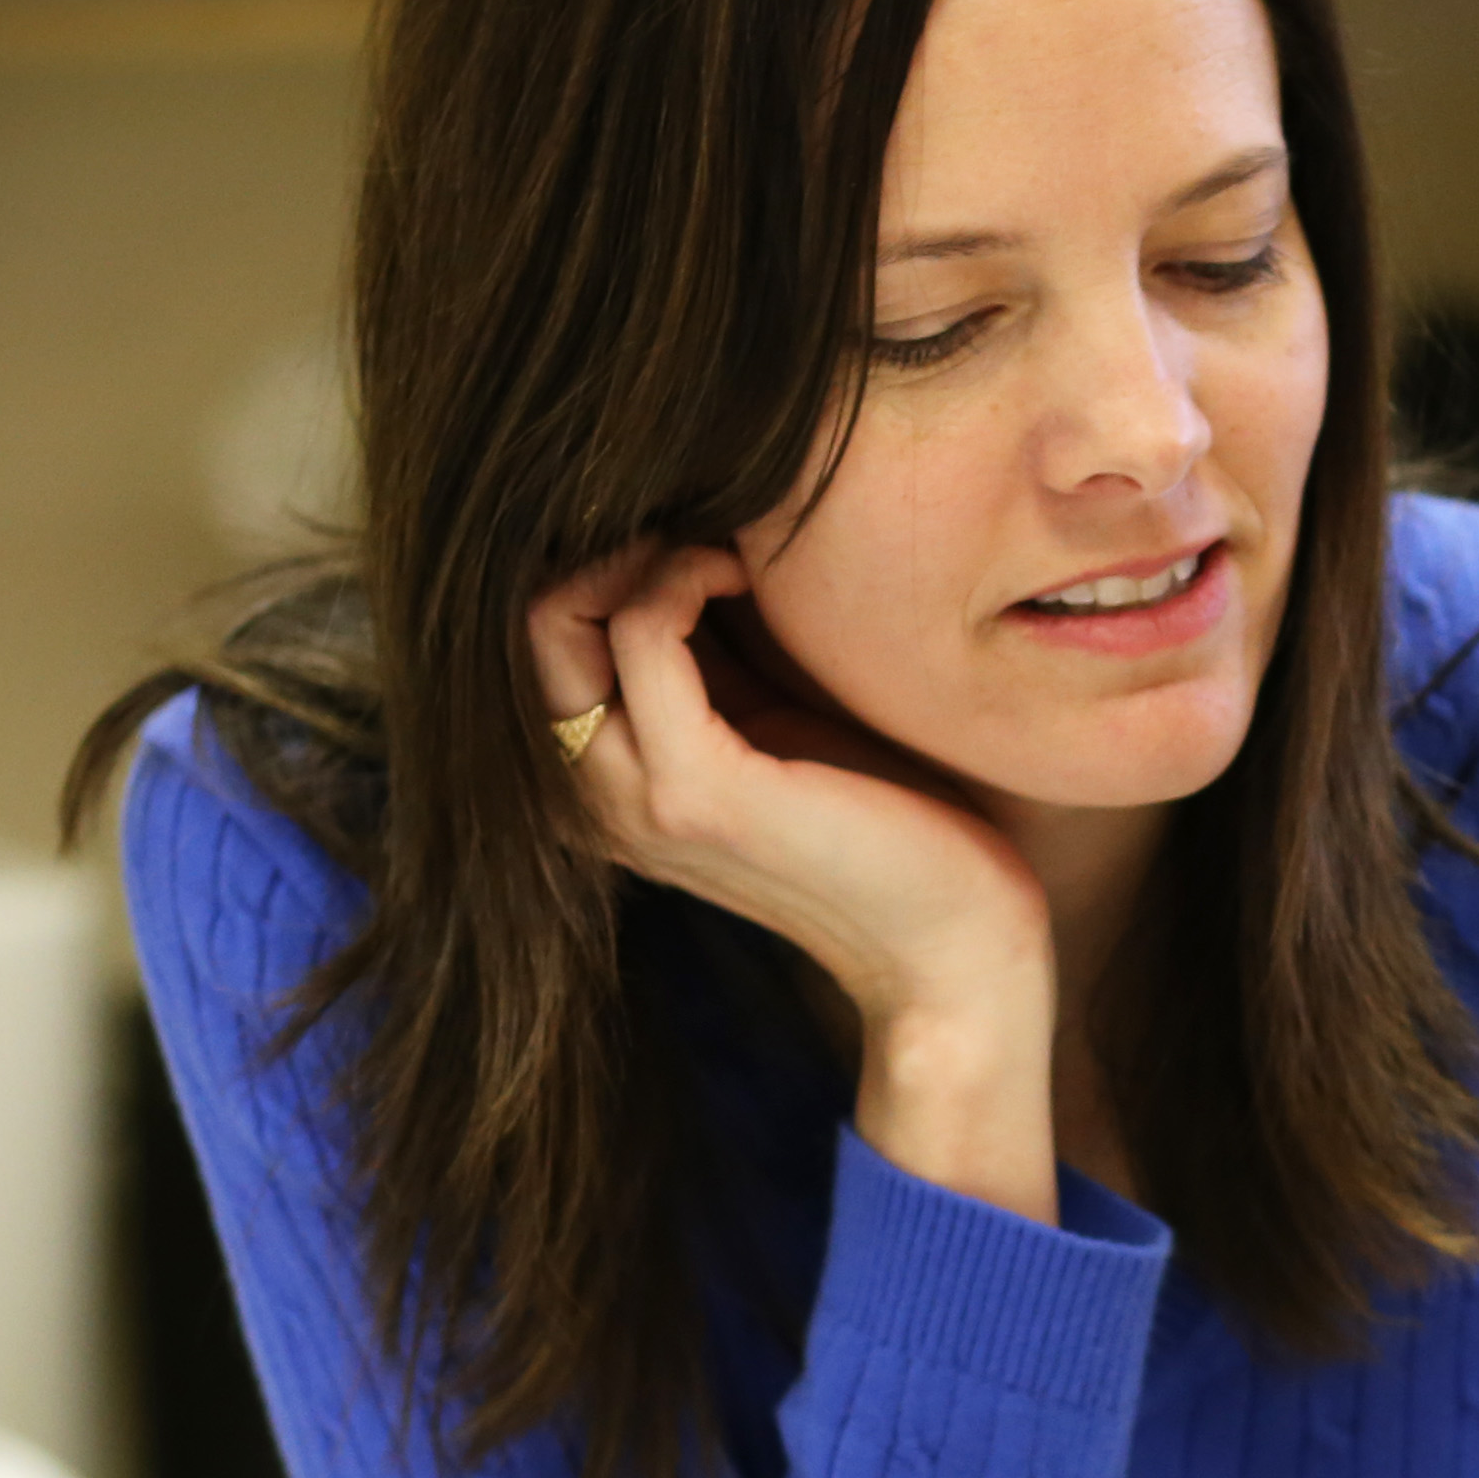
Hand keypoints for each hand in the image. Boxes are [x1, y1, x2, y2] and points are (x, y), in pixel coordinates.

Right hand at [529, 545, 1056, 1214]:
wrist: (954, 938)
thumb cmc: (887, 820)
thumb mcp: (770, 722)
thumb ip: (706, 662)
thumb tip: (677, 539)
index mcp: (604, 785)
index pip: (533, 640)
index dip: (601, 566)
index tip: (698, 547)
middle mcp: (590, 800)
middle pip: (523, 622)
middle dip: (606, 550)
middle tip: (707, 540)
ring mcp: (633, 800)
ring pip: (557, 619)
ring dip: (646, 555)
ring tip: (732, 561)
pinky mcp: (697, 791)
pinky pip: (639, 633)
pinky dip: (684, 575)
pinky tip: (745, 578)